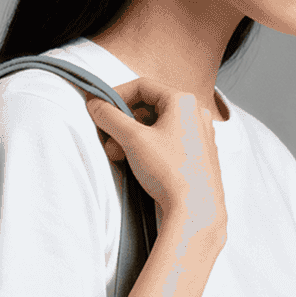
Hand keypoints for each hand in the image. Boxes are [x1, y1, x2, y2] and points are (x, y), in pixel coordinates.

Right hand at [86, 78, 225, 243]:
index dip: (116, 95)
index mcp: (183, 101)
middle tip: (109, 141)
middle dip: (124, 123)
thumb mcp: (132, 139)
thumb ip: (110, 117)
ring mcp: (200, 135)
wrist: (196, 209)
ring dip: (135, 138)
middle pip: (151, 108)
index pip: (142, 86)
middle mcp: (196, 113)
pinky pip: (170, 142)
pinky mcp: (200, 156)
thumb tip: (95, 104)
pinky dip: (151, 148)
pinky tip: (140, 166)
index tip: (100, 109)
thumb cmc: (170, 171)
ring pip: (159, 127)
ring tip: (121, 157)